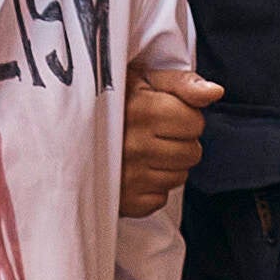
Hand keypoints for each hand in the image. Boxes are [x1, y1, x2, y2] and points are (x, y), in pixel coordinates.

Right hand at [120, 66, 223, 216]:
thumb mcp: (143, 78)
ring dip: (167, 165)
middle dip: (179, 142)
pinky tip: (134, 171)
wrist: (64, 129)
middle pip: (192, 153)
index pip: (195, 123)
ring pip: (179, 177)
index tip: (163, 113)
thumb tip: (214, 92)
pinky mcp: (124, 201)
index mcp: (143, 111)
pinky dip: (151, 187)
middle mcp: (136, 146)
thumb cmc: (109, 101)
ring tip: (142, 152)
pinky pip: (159, 198)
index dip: (184, 116)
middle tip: (153, 133)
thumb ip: (182, 83)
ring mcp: (129, 176)